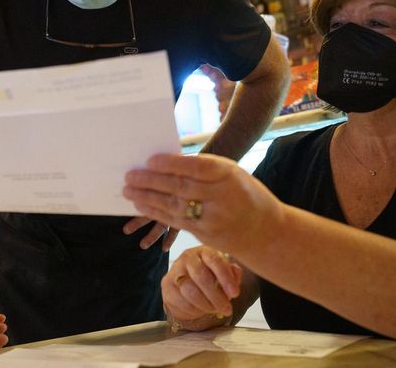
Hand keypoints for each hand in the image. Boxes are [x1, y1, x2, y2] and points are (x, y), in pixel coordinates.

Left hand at [123, 153, 281, 252]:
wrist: (266, 230)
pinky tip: (141, 206)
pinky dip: (156, 213)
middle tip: (130, 175)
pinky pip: (176, 222)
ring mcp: (213, 218)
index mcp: (228, 175)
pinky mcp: (205, 234)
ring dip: (148, 198)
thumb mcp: (232, 173)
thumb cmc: (245, 193)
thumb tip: (171, 161)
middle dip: (152, 181)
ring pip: (174, 206)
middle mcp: (221, 197)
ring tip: (128, 190)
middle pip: (180, 187)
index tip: (150, 160)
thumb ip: (205, 168)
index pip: (195, 167)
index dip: (171, 164)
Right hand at [163, 245, 240, 330]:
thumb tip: (236, 273)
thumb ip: (232, 273)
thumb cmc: (210, 277)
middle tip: (227, 309)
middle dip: (216, 296)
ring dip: (206, 305)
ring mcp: (175, 270)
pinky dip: (195, 310)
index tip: (236, 294)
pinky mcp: (166, 285)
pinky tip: (202, 310)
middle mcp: (187, 257)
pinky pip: (181, 301)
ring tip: (216, 310)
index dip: (226, 278)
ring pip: (191, 291)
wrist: (188, 287)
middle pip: (201, 276)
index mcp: (204, 251)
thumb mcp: (224, 274)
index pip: (214, 260)